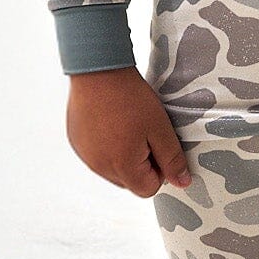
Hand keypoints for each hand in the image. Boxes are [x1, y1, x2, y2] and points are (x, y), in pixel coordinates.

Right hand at [64, 67, 192, 197]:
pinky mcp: (76, 141)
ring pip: (112, 169)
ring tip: (127, 125)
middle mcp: (99, 167)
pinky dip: (106, 145)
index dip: (159, 169)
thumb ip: (172, 159)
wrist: (98, 69)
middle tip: (144, 133)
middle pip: (129, 181)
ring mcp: (85, 155)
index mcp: (122, 167)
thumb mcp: (160, 128)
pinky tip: (111, 121)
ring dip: (123, 155)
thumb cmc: (131, 98)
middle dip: (141, 164)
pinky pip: (96, 155)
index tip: (158, 144)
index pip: (148, 189)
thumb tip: (182, 183)